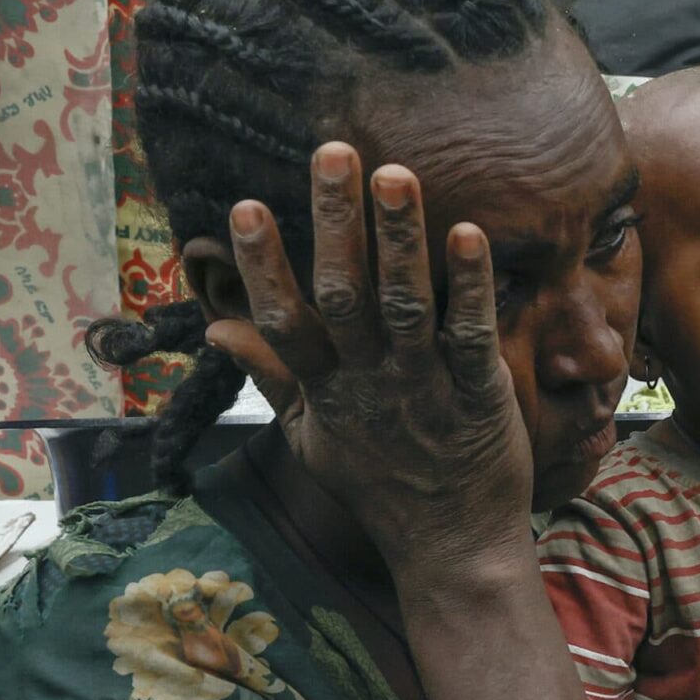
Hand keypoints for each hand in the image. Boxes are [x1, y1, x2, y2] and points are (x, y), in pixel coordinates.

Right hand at [205, 142, 534, 574]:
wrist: (453, 548)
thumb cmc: (382, 485)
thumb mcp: (312, 437)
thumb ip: (273, 375)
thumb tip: (219, 325)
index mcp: (326, 390)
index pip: (285, 319)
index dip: (264, 264)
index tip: (245, 205)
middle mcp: (370, 383)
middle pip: (345, 295)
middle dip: (337, 222)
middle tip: (334, 151)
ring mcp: (425, 388)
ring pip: (407, 304)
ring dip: (401, 238)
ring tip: (394, 174)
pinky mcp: (480, 394)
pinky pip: (473, 333)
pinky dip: (470, 286)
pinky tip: (469, 233)